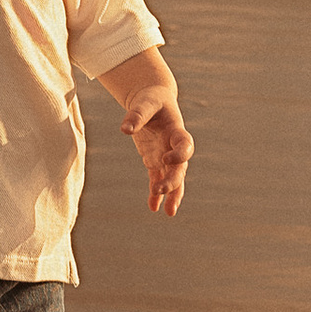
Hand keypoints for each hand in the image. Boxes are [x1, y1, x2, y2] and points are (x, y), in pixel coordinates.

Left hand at [120, 91, 193, 216]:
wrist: (154, 100)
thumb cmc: (151, 99)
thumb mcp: (145, 102)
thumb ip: (136, 114)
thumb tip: (125, 129)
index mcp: (176, 130)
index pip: (185, 145)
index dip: (180, 154)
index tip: (167, 159)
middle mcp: (174, 146)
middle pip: (180, 168)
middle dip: (172, 180)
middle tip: (161, 190)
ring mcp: (166, 155)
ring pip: (173, 179)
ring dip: (171, 194)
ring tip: (168, 213)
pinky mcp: (155, 161)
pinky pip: (157, 179)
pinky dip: (155, 194)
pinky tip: (153, 208)